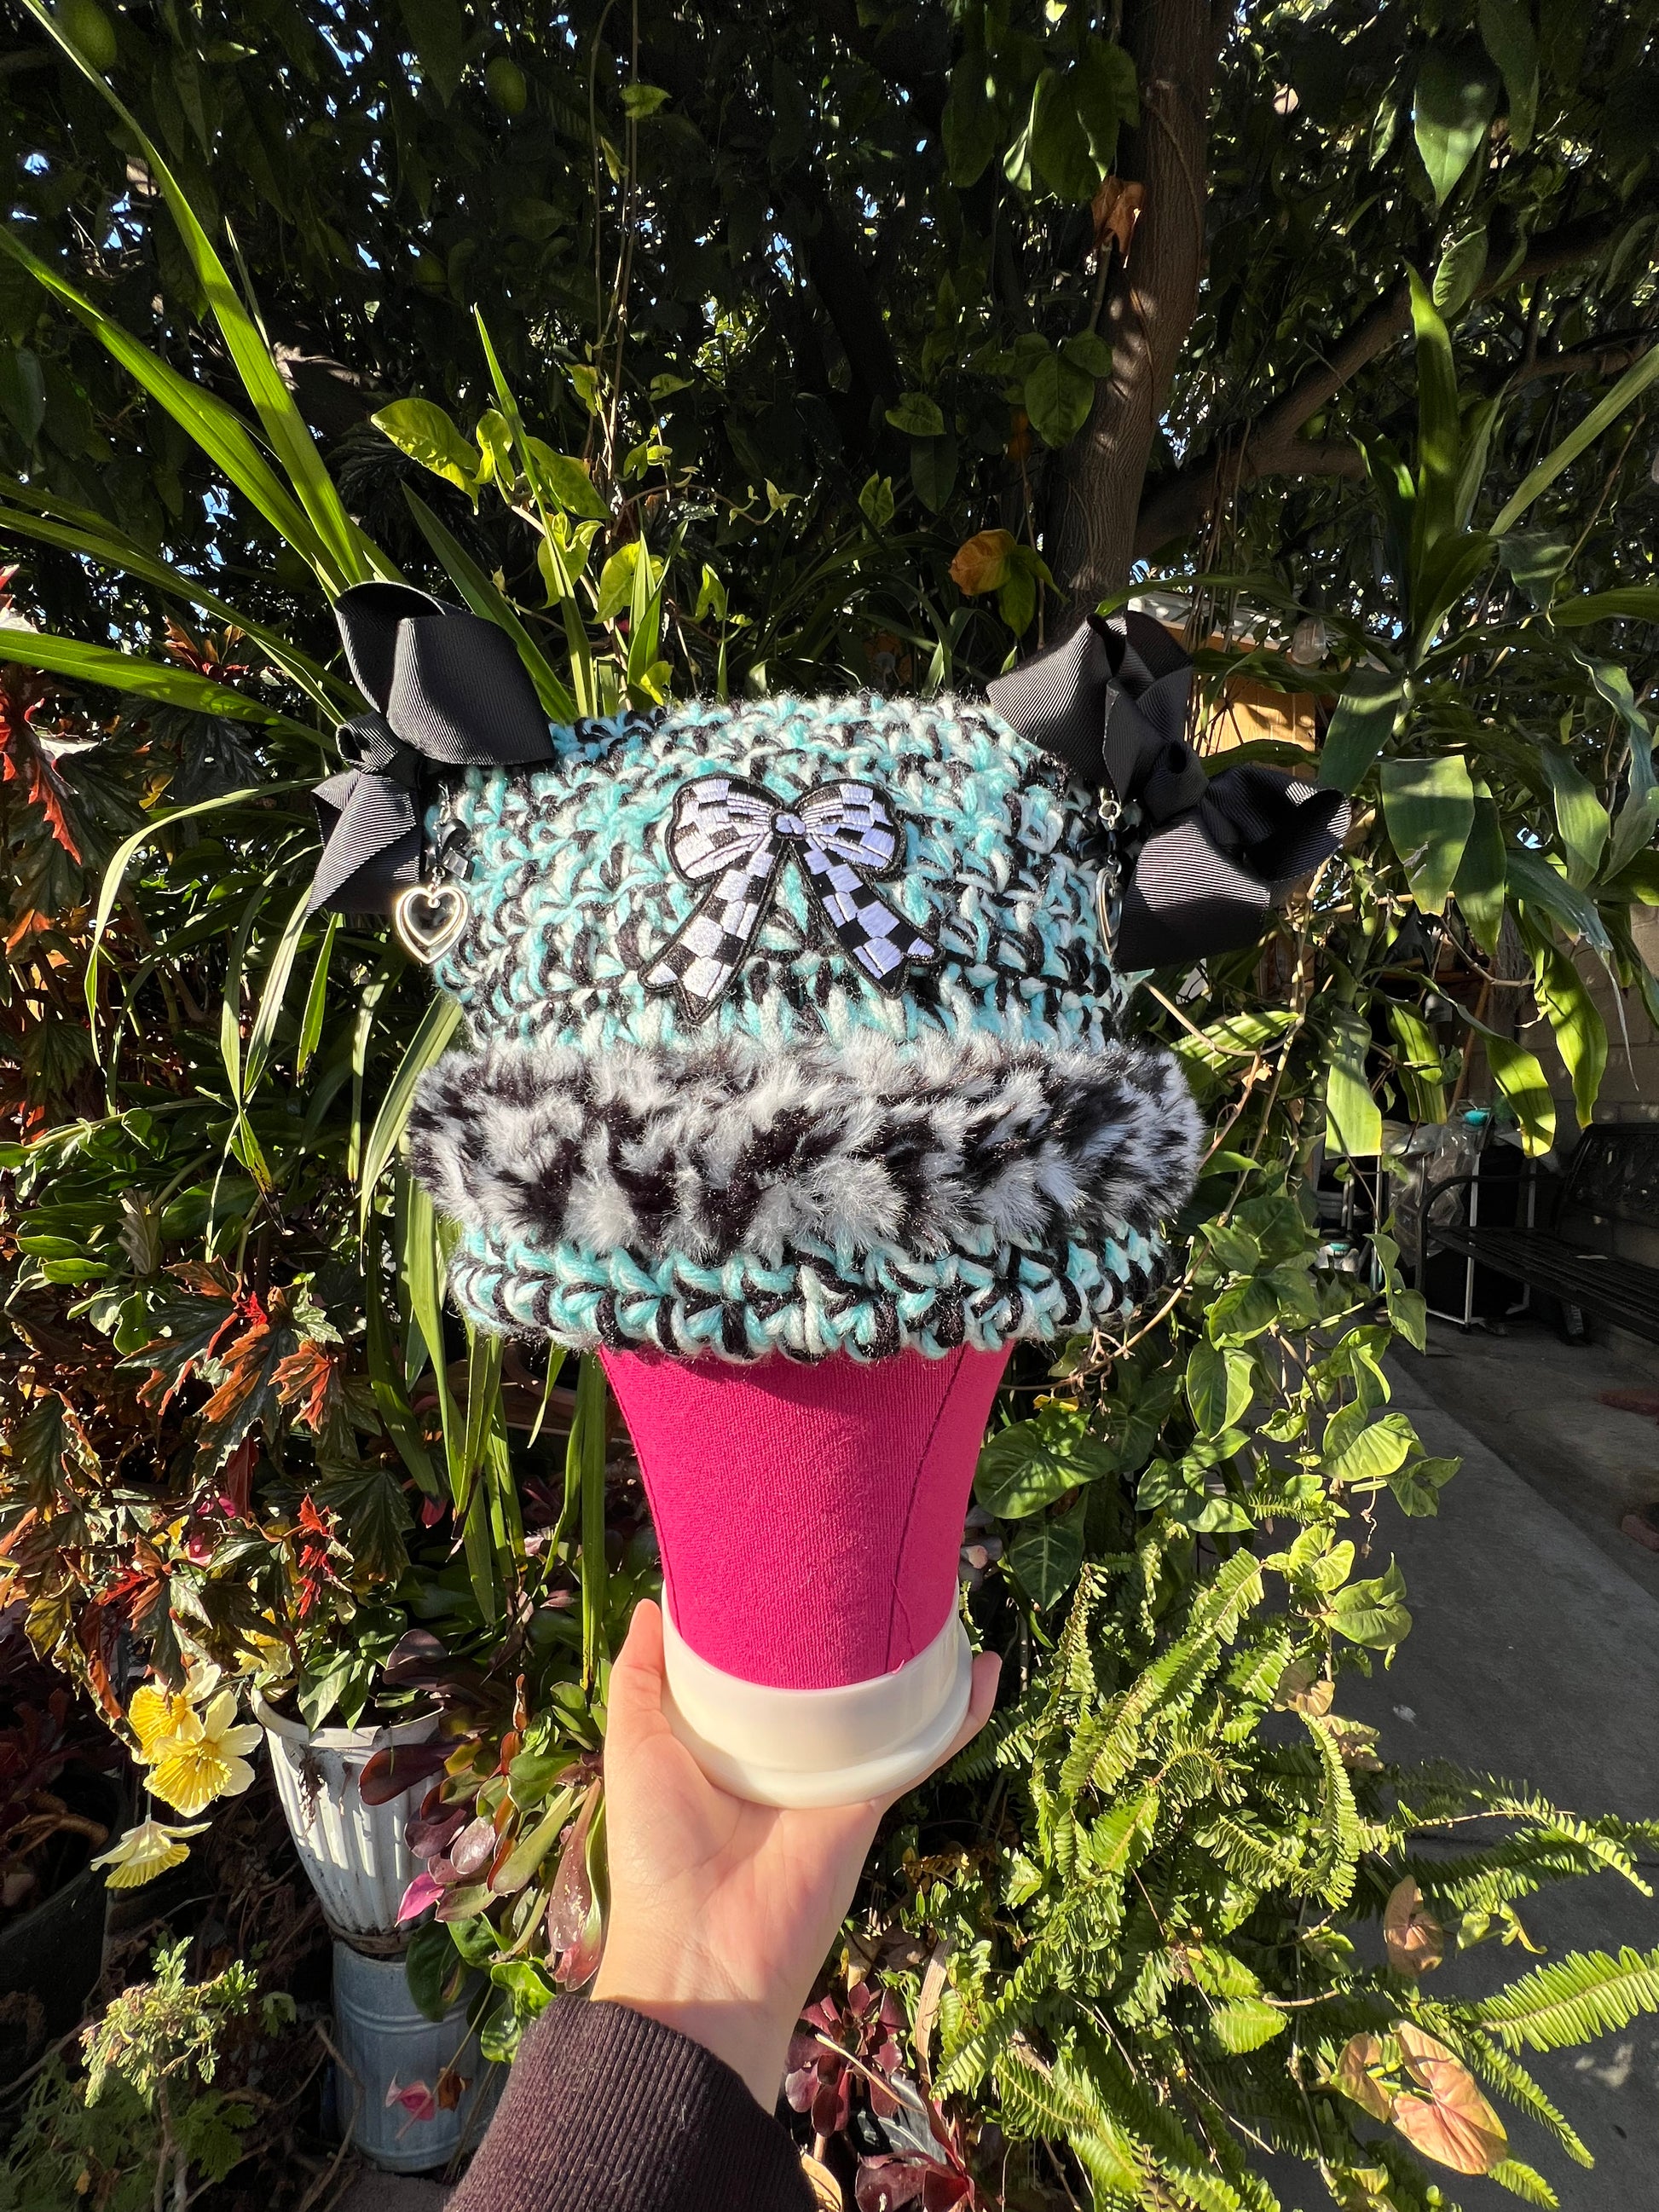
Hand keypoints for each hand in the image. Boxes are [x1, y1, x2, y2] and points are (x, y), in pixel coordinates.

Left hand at [591, 1599, 999, 2106]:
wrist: (702, 1955)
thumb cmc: (657, 1851)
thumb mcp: (634, 1749)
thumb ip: (639, 1677)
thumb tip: (655, 1602)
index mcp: (725, 1730)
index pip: (759, 1655)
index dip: (776, 1606)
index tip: (794, 1545)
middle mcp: (784, 1743)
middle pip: (828, 1669)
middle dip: (854, 1619)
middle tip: (877, 1552)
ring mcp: (833, 1768)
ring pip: (885, 1699)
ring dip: (918, 1654)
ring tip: (941, 1594)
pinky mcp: (870, 1796)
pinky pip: (921, 1745)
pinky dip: (960, 1713)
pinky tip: (987, 1669)